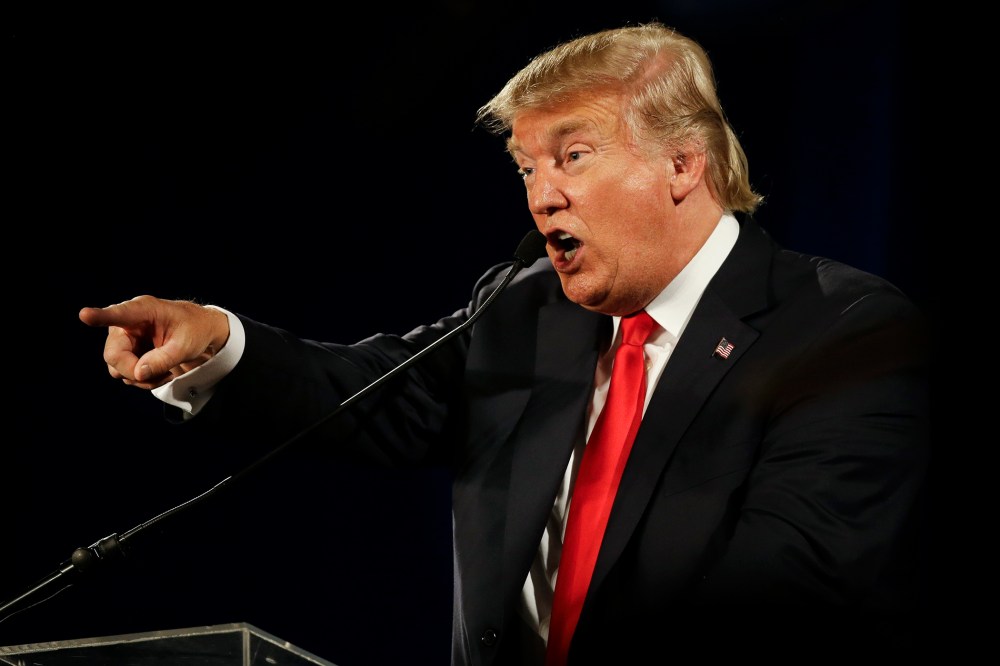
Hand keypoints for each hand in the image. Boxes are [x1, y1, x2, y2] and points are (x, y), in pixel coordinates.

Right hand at [79, 295, 229, 389]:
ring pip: (116, 368)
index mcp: (143, 310)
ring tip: (165, 373)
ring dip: (140, 378)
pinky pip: (124, 374)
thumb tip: (138, 373)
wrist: (199, 330)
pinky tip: (160, 373)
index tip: (85, 315)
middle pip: (113, 355)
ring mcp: (124, 338)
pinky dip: (142, 380)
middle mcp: (126, 323)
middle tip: (161, 375)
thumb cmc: (194, 330)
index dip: (100, 316)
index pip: (119, 314)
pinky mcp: (126, 352)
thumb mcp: (186, 346)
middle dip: (134, 371)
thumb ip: (163, 359)